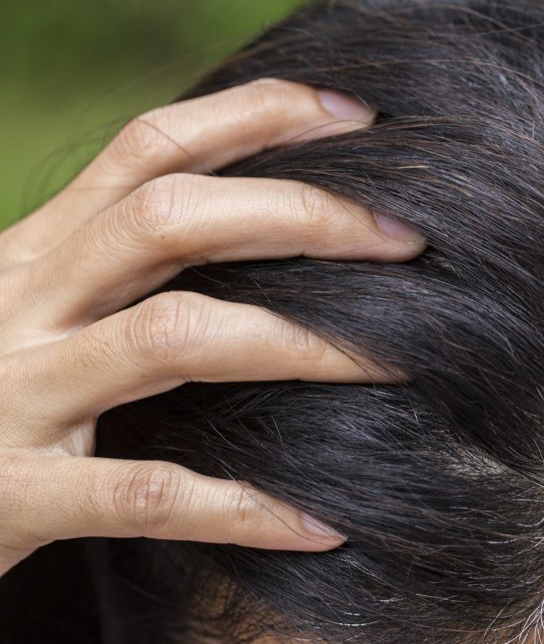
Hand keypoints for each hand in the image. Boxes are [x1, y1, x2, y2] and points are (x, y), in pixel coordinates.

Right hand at [0, 78, 422, 577]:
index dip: (252, 119)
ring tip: (397, 362)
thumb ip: (118, 273)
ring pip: (172, 336)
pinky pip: (148, 496)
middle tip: (405, 238)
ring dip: (301, 345)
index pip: (149, 151)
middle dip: (299, 216)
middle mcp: (24, 304)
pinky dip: (242, 508)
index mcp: (38, 254)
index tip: (354, 119)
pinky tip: (320, 524)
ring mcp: (17, 395)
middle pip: (168, 220)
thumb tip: (262, 229)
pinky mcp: (16, 495)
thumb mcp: (35, 312)